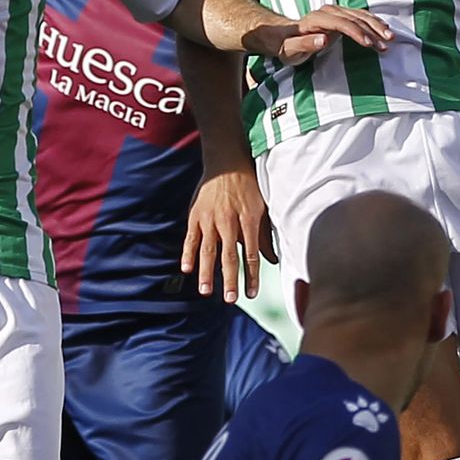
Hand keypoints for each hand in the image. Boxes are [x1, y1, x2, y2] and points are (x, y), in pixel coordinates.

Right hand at [182, 166, 273, 302]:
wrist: (226, 160)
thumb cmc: (248, 185)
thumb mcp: (262, 207)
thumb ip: (264, 235)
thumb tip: (272, 260)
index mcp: (248, 219)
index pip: (251, 255)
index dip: (251, 276)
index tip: (251, 294)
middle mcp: (228, 221)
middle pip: (229, 256)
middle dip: (230, 280)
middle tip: (230, 299)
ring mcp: (209, 218)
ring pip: (208, 250)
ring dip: (207, 272)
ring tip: (206, 291)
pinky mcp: (195, 215)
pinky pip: (190, 238)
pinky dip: (188, 253)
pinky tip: (187, 269)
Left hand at [249, 4, 392, 65]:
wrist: (283, 36)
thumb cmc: (286, 46)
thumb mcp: (290, 50)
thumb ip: (305, 44)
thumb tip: (324, 39)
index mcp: (316, 18)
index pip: (342, 23)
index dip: (357, 32)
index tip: (369, 44)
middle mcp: (327, 11)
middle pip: (354, 18)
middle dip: (372, 30)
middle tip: (386, 43)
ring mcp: (335, 11)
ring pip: (360, 15)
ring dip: (377, 26)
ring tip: (390, 38)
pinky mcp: (340, 15)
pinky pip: (360, 16)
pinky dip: (373, 22)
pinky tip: (383, 29)